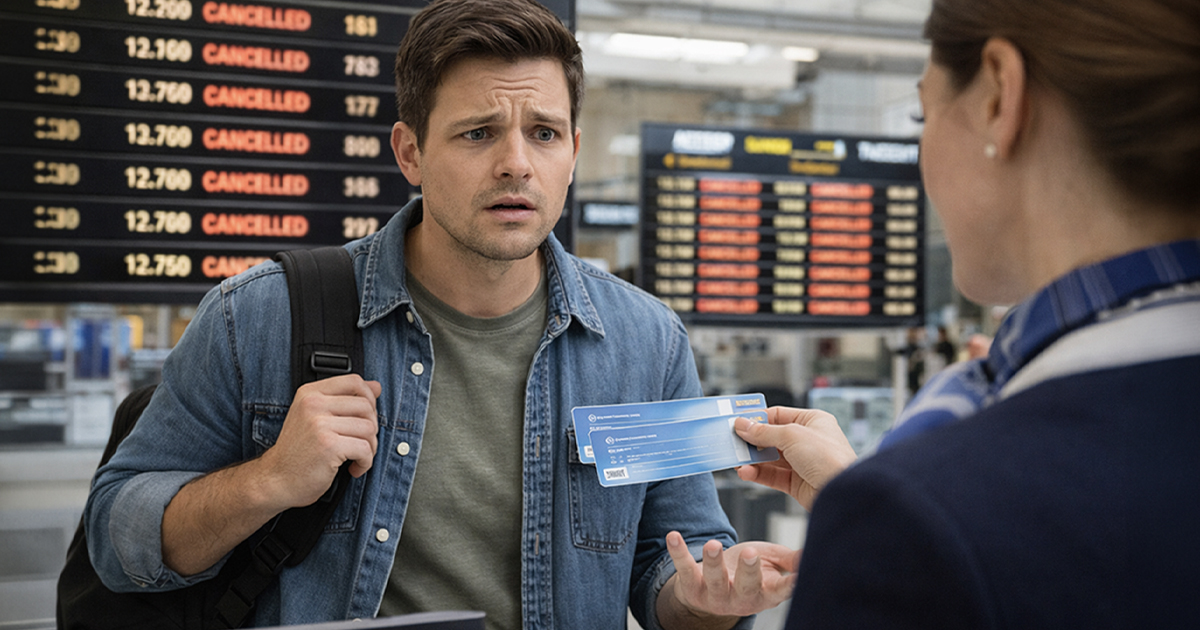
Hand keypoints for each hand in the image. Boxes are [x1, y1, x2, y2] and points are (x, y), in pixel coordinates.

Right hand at [259, 374, 381, 509]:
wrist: (276, 480)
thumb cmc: (298, 451)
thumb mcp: (316, 417)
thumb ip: (345, 399)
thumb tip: (376, 386)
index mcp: (310, 393)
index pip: (354, 381)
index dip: (369, 399)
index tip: (365, 418)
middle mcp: (313, 404)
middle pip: (366, 406)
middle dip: (371, 428)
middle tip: (360, 443)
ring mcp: (320, 424)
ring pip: (369, 428)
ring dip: (370, 448)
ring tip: (356, 457)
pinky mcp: (329, 446)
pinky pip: (365, 449)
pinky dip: (365, 463)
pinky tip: (353, 468)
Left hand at [660, 531, 798, 623]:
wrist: (712, 590)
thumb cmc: (749, 572)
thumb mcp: (774, 565)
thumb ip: (793, 560)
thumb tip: (815, 551)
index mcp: (767, 593)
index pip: (782, 590)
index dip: (790, 584)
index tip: (799, 576)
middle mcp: (742, 598)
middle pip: (747, 586)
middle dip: (749, 570)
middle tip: (751, 553)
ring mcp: (716, 595)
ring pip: (715, 579)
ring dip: (713, 561)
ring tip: (713, 545)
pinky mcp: (692, 586)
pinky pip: (685, 568)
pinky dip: (678, 552)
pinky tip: (673, 536)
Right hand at [734, 406, 856, 510]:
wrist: (843, 493)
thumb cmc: (831, 459)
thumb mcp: (792, 436)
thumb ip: (764, 431)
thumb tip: (743, 425)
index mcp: (813, 421)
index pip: (778, 415)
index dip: (757, 419)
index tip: (738, 423)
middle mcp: (808, 440)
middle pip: (771, 437)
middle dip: (752, 441)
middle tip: (734, 442)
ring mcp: (802, 462)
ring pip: (770, 458)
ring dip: (752, 460)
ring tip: (737, 460)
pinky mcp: (797, 482)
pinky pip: (772, 475)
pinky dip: (758, 474)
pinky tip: (747, 472)